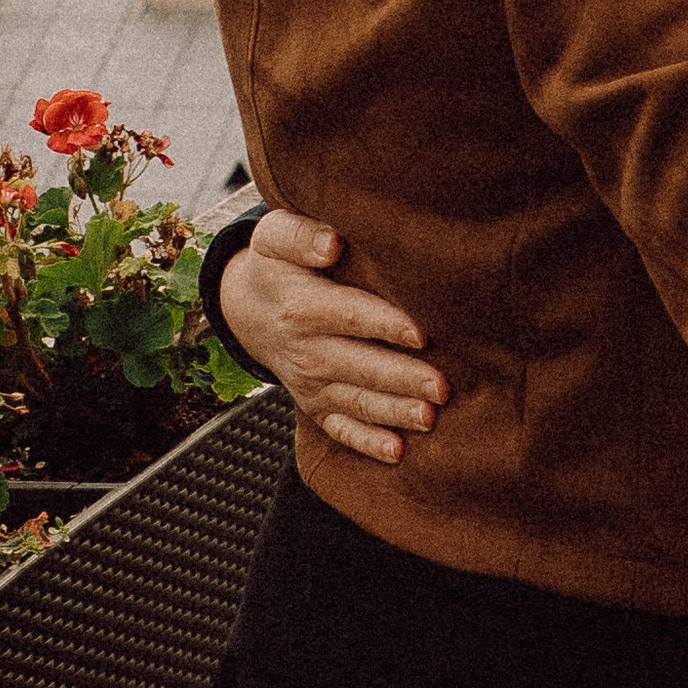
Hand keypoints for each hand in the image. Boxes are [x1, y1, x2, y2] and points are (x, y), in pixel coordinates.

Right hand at [221, 209, 447, 465]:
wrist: (246, 308)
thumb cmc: (275, 264)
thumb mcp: (274, 235)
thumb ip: (300, 234)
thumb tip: (331, 243)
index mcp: (303, 307)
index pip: (349, 315)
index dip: (384, 325)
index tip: (421, 333)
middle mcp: (306, 351)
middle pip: (359, 365)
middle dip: (401, 378)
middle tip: (441, 386)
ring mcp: (310, 384)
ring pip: (356, 401)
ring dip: (393, 412)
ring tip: (429, 419)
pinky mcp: (315, 406)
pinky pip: (340, 429)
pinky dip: (367, 443)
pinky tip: (397, 452)